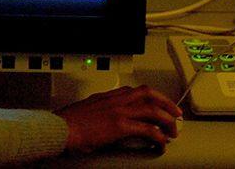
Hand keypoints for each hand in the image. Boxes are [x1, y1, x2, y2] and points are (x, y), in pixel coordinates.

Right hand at [53, 85, 182, 153]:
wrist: (59, 129)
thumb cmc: (66, 123)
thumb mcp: (84, 110)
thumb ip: (97, 111)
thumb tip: (103, 119)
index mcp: (106, 97)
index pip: (134, 90)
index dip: (151, 96)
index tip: (157, 103)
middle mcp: (115, 101)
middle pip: (149, 94)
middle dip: (166, 103)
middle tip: (175, 114)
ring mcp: (119, 112)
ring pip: (153, 110)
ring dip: (167, 121)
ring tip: (172, 131)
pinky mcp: (121, 127)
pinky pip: (148, 130)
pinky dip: (159, 137)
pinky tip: (161, 144)